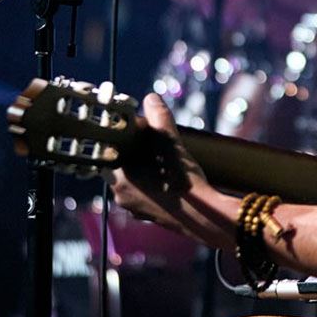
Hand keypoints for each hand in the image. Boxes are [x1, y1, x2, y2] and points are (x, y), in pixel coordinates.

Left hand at [107, 93, 235, 248]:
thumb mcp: (170, 142)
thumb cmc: (181, 179)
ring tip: (166, 159)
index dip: (127, 135)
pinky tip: (170, 178)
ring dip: (146, 167)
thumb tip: (151, 99)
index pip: (113, 146)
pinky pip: (145, 193)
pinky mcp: (148, 215)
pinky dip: (154, 184)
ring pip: (134, 179)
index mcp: (117, 175)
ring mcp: (133, 207)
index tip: (142, 129)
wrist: (202, 217)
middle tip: (157, 143)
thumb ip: (158, 117)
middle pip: (123, 162)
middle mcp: (119, 193)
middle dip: (138, 151)